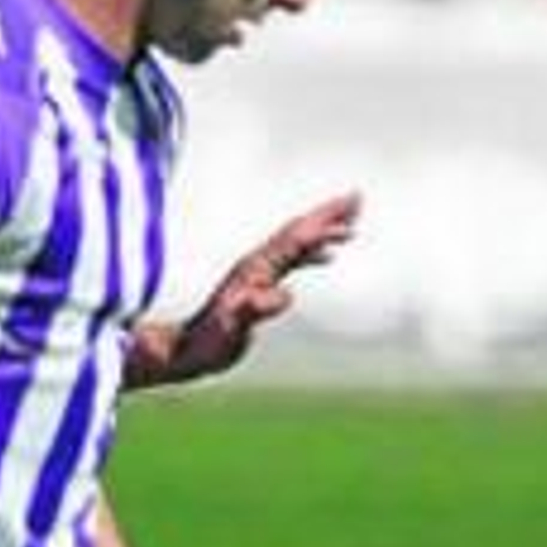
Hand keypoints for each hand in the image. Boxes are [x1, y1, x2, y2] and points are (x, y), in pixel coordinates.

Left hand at [164, 192, 360, 380]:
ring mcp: (258, 272)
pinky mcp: (259, 284)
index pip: (295, 240)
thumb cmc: (211, 341)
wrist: (190, 348)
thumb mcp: (233, 327)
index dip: (322, 226)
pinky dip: (313, 252)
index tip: (349, 215)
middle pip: (297, 230)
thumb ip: (254, 309)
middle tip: (357, 197)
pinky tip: (327, 257)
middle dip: (327, 214)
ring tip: (351, 221)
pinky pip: (293, 260)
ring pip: (297, 242)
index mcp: (256, 269)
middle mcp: (257, 264)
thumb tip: (285, 297)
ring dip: (323, 229)